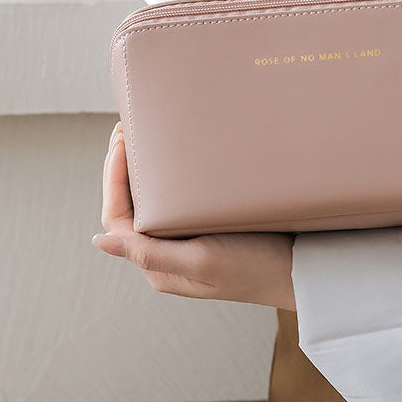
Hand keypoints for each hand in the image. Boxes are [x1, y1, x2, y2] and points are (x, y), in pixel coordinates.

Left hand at [92, 123, 295, 310]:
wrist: (301, 272)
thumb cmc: (253, 268)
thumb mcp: (202, 261)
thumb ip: (151, 253)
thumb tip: (100, 241)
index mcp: (158, 265)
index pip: (118, 218)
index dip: (113, 179)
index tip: (120, 143)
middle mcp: (167, 254)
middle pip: (131, 207)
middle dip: (122, 169)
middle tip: (126, 129)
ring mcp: (187, 242)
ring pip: (151, 202)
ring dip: (141, 171)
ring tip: (141, 137)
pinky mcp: (207, 230)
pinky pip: (174, 201)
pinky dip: (166, 177)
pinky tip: (173, 159)